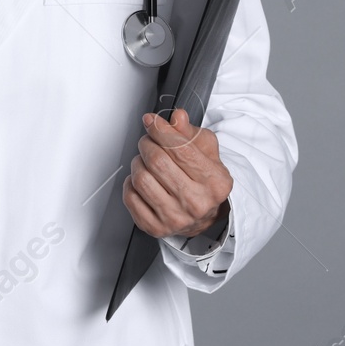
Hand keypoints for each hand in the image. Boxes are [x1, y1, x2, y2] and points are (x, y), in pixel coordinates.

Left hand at [122, 108, 233, 239]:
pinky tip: (143, 179)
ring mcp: (175, 218)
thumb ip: (190, 132)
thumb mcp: (206, 151)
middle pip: (157, 161)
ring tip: (146, 161)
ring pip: (141, 178)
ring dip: (138, 162)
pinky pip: (130, 197)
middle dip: (147, 143)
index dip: (161, 130)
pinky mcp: (155, 228)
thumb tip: (177, 118)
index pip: (180, 149)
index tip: (151, 121)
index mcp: (214, 182)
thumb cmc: (204, 181)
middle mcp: (197, 203)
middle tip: (148, 141)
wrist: (204, 216)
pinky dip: (131, 183)